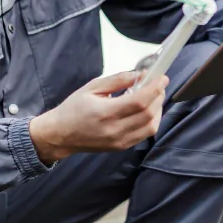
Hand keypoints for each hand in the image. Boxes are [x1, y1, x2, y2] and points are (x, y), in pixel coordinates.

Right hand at [29, 71, 167, 163]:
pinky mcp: (121, 147)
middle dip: (158, 97)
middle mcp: (114, 130)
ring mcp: (119, 141)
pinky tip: (146, 110)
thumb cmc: (73, 109)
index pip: (139, 101)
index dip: (155, 88)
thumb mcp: (92, 87)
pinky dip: (151, 121)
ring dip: (158, 110)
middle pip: (149, 114)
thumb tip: (139, 74)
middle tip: (158, 85)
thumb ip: (117, 80)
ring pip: (151, 127)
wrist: (60, 135)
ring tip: (153, 97)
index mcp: (105, 113)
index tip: (162, 78)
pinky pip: (144, 135)